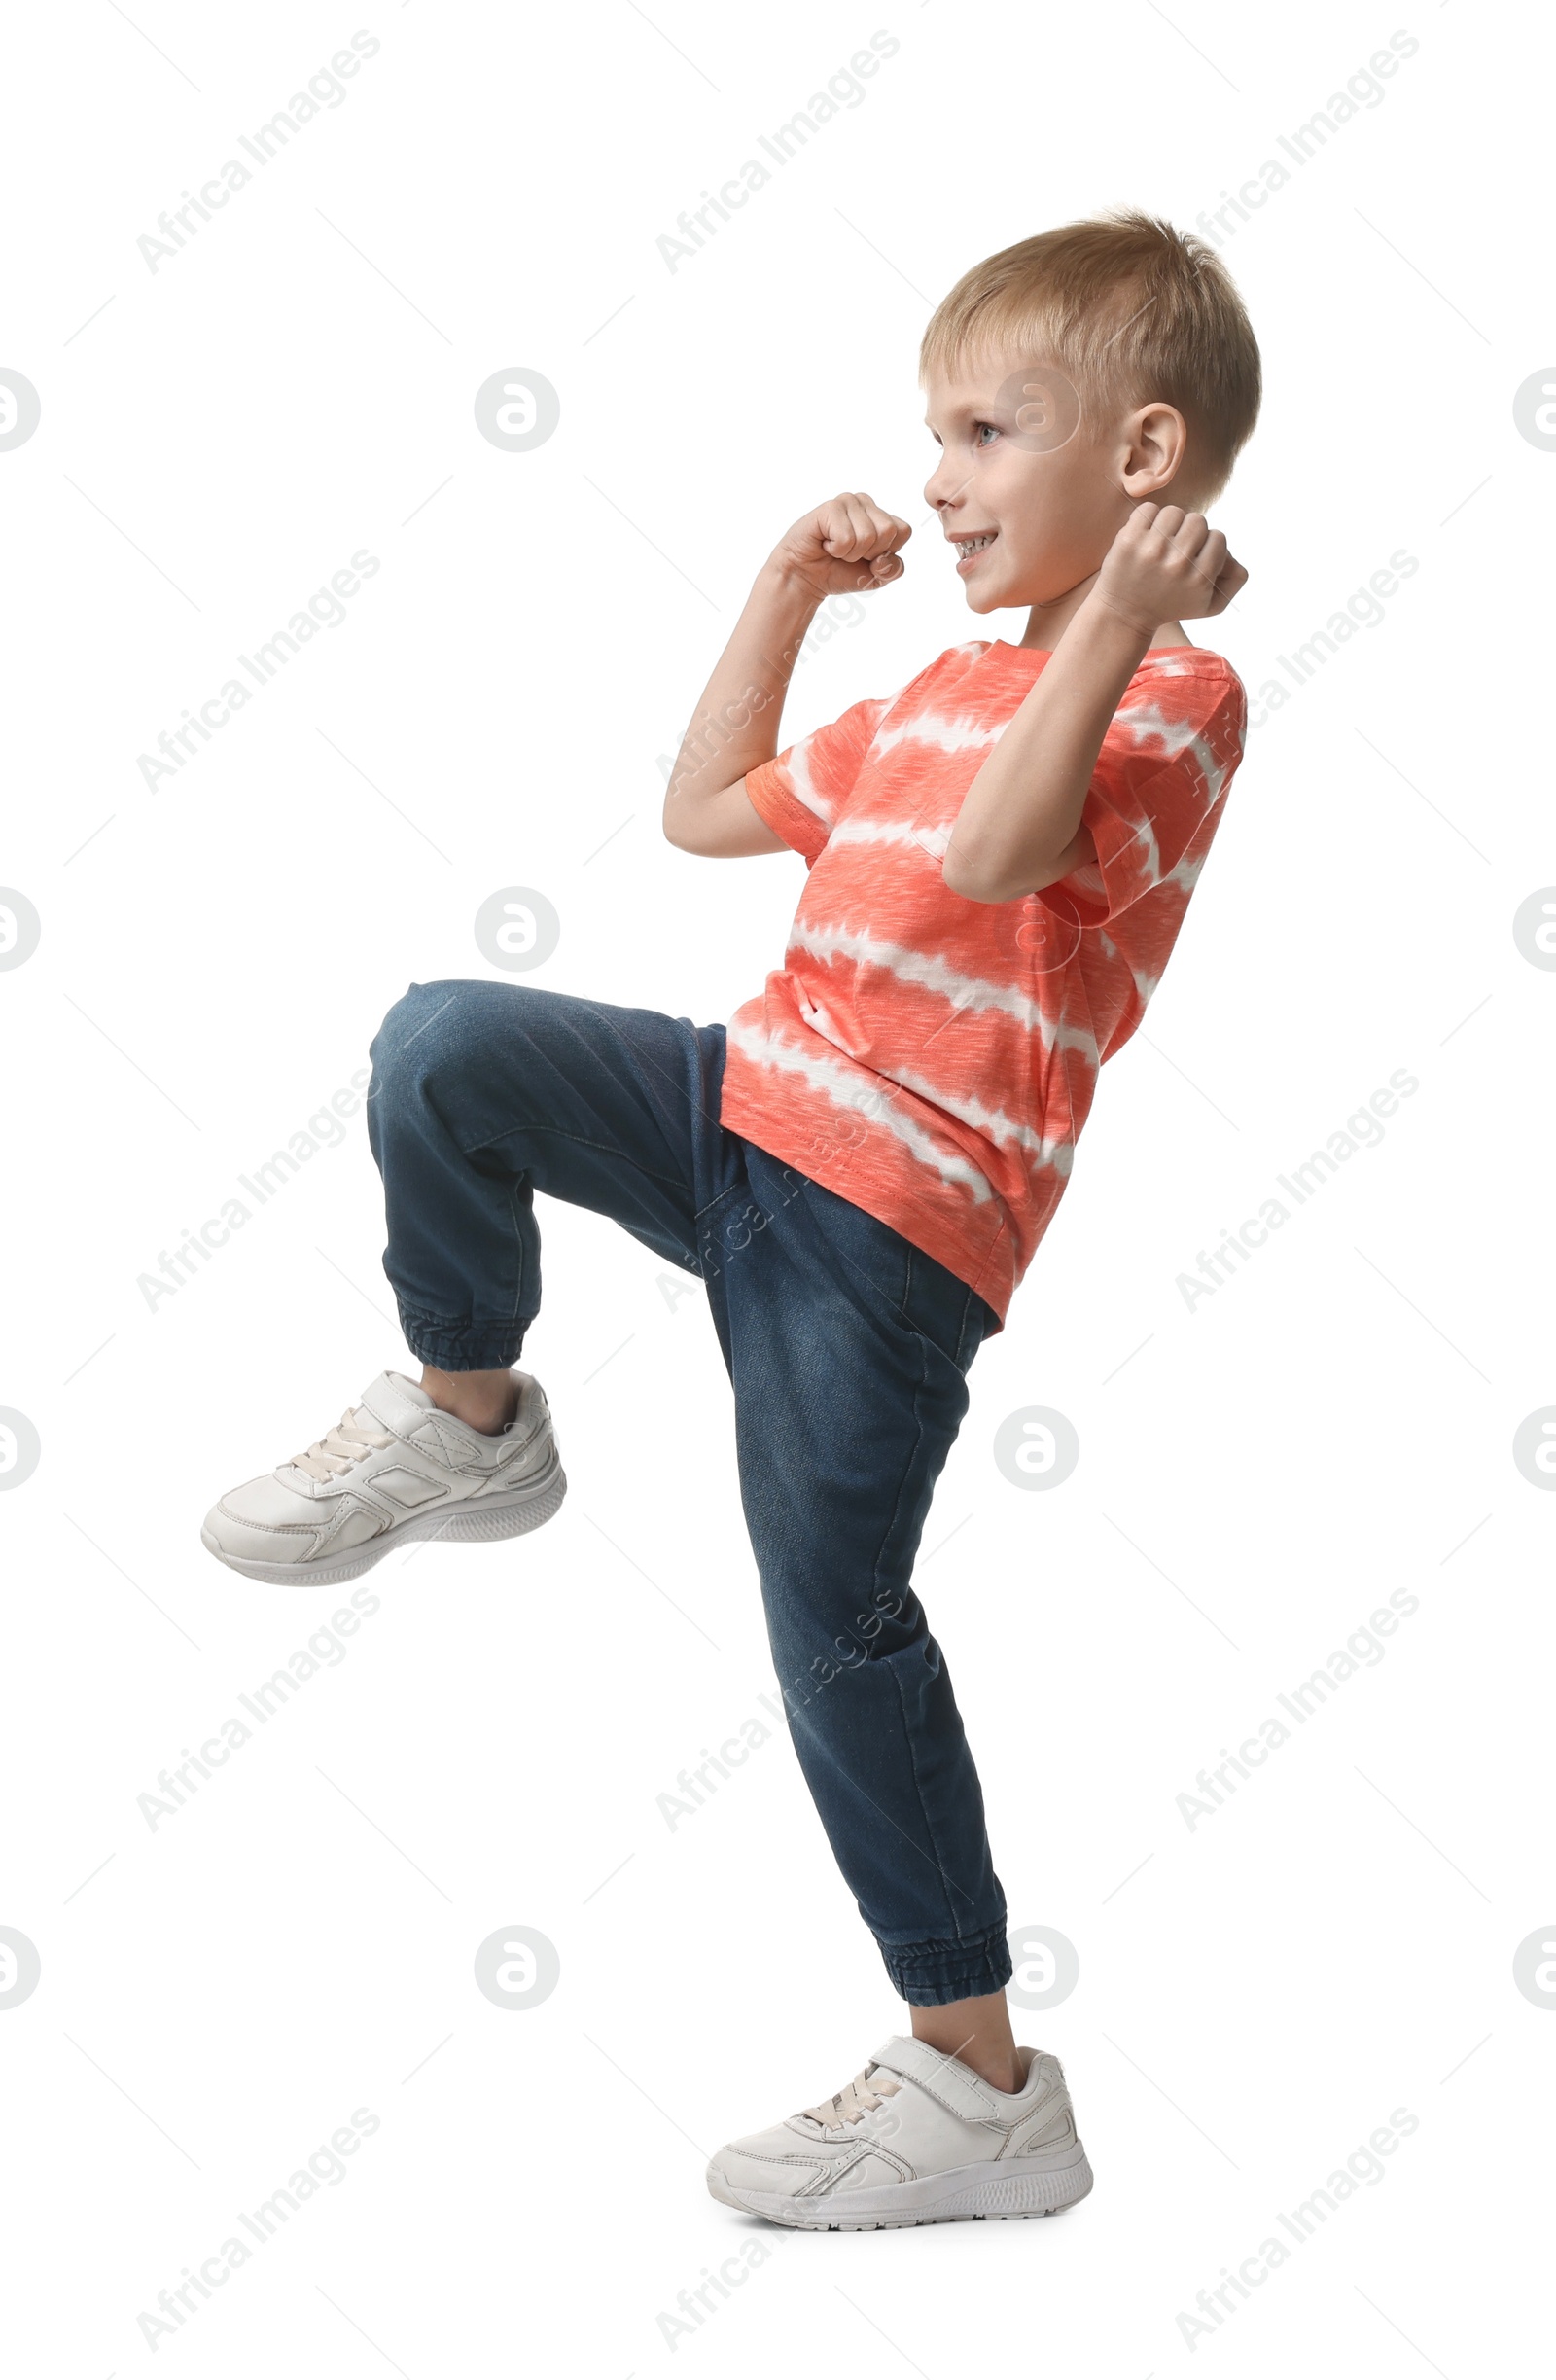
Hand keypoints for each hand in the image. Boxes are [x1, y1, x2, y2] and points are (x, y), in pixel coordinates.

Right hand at [768, 492, 911, 599]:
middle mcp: (865, 503)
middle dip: (869, 553)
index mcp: (880, 515)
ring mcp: (848, 502)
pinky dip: (836, 550)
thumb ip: (893, 569)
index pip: (903, 530)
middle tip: (849, 553)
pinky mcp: (830, 507)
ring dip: (850, 553)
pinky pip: (847, 538)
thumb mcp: (876, 577)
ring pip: (868, 536)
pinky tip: (825, 543)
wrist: (806, 579)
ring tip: (836, 549)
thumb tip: (884, 558)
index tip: (866, 557)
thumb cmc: (840, 572)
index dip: (887, 553)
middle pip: (888, 531)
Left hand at [1094, 503, 1246, 636]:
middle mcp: (1178, 563)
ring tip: (1161, 543)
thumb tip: (1235, 556)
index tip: (1195, 557)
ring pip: (1174, 511)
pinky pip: (1149, 508)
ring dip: (1169, 524)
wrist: (1124, 614)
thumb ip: (1235, 579)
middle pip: (1198, 520)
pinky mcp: (1129, 540)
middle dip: (1190, 532)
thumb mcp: (1210, 604)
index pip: (1218, 537)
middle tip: (1177, 548)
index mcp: (1199, 578)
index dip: (1208, 545)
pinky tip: (1145, 538)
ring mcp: (1152, 550)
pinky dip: (1148, 518)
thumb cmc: (1170, 605)